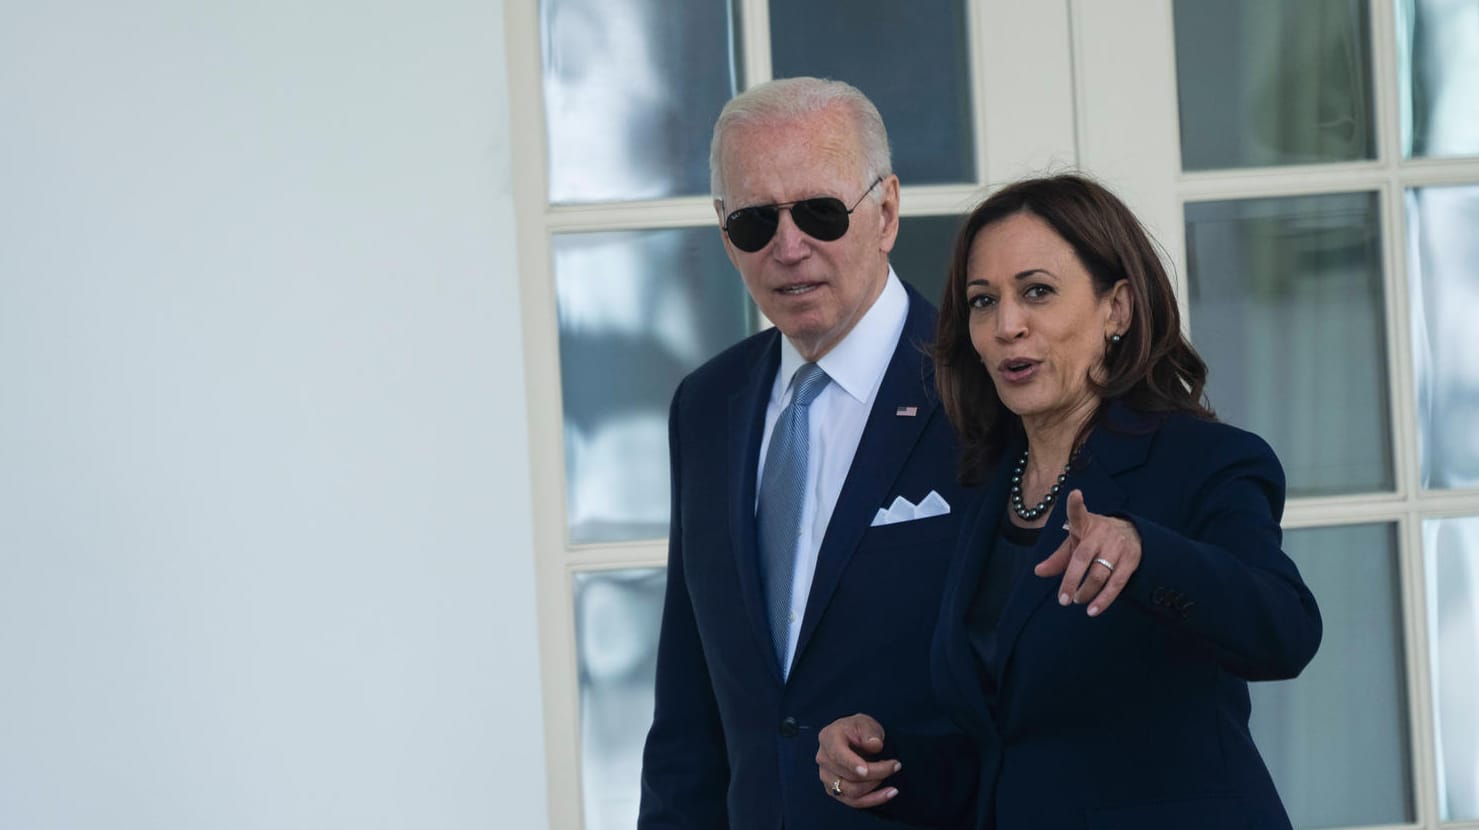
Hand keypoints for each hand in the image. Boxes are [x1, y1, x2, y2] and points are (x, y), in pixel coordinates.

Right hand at [815, 713, 900, 807]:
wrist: (852, 737)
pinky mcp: (833, 790)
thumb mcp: (866, 723)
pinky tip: (889, 793)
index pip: (838, 754)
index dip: (851, 764)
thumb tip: (874, 745)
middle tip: (895, 765)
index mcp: (828, 738)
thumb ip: (869, 732)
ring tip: (892, 777)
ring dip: (875, 788)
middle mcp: (823, 759)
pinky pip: (854, 801)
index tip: (866, 771)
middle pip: (848, 775)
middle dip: (875, 773)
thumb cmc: (858, 729)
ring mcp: (826, 777)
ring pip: (851, 791)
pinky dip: (873, 800)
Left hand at [1034, 489, 1141, 616]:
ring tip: (1077, 600)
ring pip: (1099, 574)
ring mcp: (1118, 546)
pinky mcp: (1131, 560)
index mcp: (1085, 524)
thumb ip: (1058, 558)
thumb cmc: (1095, 539)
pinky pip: (1116, 584)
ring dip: (1086, 592)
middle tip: (1062, 600)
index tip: (1075, 494)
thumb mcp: (1076, 543)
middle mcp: (1102, 533)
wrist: (1131, 533)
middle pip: (1083, 557)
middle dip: (1071, 580)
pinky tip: (1093, 610)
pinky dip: (1104, 600)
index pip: (1078, 513)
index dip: (1076, 504)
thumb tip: (1038, 572)